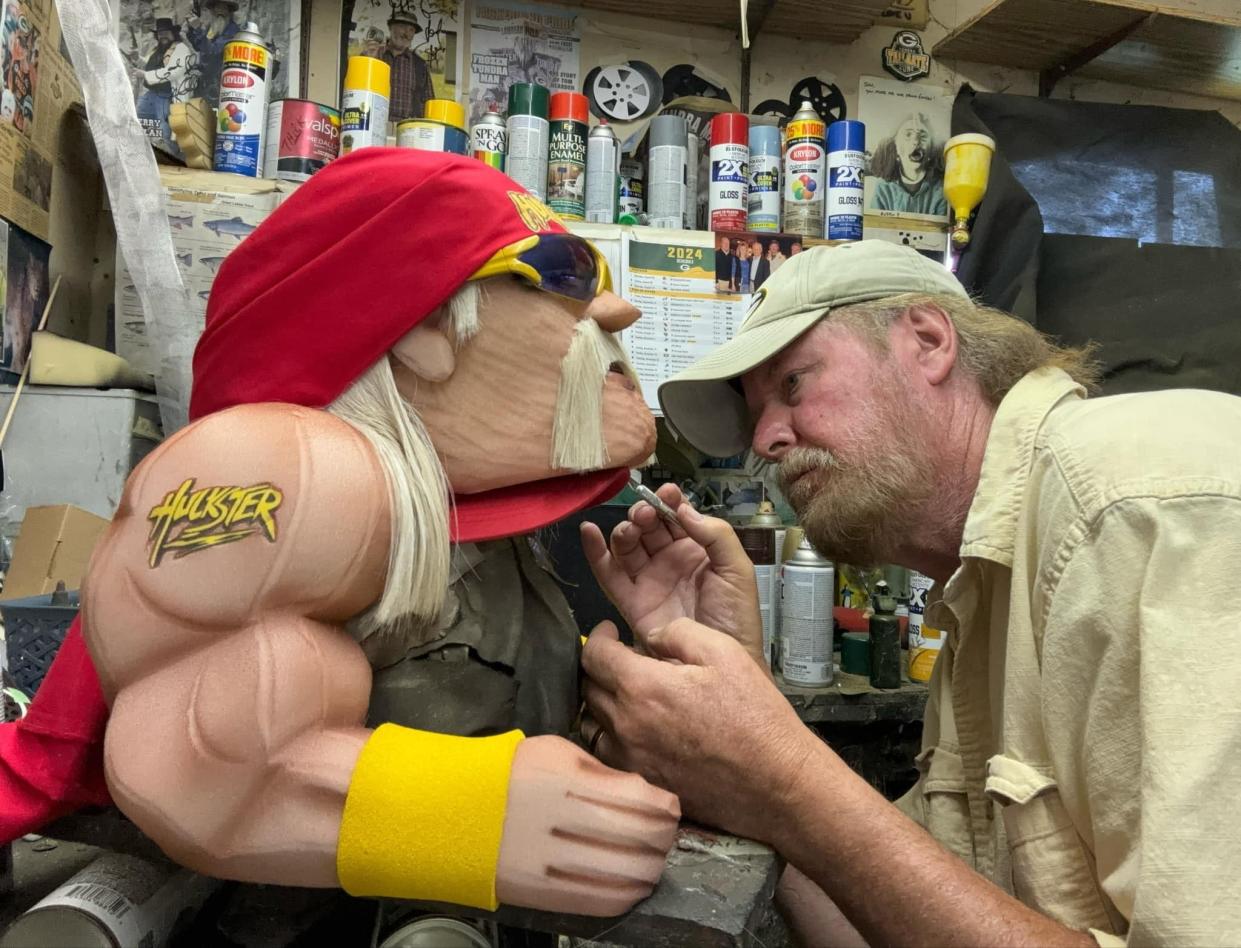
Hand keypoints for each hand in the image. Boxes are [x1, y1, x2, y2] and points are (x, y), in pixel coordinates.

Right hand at [495, 734, 679, 916]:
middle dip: (664, 837)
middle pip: (644, 840)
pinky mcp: (549, 895)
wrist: (459, 813)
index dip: (666, 808)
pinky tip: (633, 883)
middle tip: (664, 833)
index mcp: (571, 782)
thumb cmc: (512, 775)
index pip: (642, 802)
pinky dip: (630, 894)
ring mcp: (557, 864)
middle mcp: (567, 824)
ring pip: (631, 876)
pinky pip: (605, 901)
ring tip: (651, 858)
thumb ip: (602, 771)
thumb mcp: (558, 752)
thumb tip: (643, 793)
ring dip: (652, 867)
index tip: (669, 806)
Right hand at [581, 484, 764, 664]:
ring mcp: (649, 582)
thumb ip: (716, 535)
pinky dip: (596, 554)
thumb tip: (683, 509)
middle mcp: (670, 562)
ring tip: (628, 529)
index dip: (669, 502)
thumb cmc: (736, 618)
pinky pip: (609, 575)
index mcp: (698, 551)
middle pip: (648, 528)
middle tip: (644, 514)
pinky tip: (588, 534)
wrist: (725, 664)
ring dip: (624, 531)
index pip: (677, 517)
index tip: (666, 493)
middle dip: (644, 514)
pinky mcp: (631, 603)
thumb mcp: (737, 570)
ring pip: (628, 547)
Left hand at [582, 620, 815, 843]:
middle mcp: (626, 726)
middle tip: (622, 660)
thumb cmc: (754, 715)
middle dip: (600, 667)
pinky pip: (605, 754)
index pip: (594, 656)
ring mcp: (629, 760)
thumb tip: (649, 637)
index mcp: (642, 688)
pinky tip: (634, 729)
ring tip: (625, 694)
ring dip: (601, 703)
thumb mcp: (724, 653)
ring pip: (591, 724)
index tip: (609, 632)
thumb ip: (678, 633)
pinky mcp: (640, 784)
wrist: (776, 783)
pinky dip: (610, 736)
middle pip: (588, 689)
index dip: (598, 637)